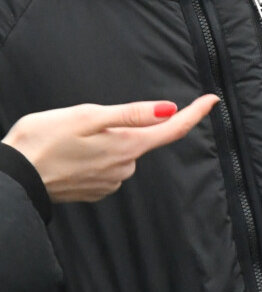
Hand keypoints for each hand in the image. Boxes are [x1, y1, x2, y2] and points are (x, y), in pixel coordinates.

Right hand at [4, 96, 217, 202]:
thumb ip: (131, 114)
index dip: (195, 113)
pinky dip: (91, 158)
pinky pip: (104, 168)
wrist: (12, 178)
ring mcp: (109, 183)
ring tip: (68, 141)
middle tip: (83, 123)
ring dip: (103, 143)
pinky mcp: (93, 191)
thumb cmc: (43, 141)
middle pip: (141, 140)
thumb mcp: (87, 117)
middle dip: (122, 126)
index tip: (212, 100)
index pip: (172, 130)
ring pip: (120, 153)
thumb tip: (169, 109)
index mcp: (127, 147)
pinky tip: (68, 155)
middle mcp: (124, 169)